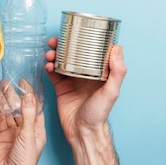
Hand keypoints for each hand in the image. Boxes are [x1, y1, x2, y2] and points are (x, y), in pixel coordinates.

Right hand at [0, 80, 45, 164]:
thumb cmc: (25, 161)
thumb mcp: (28, 136)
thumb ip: (28, 116)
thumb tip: (29, 96)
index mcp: (37, 127)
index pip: (34, 105)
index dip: (28, 92)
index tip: (23, 81)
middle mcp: (26, 127)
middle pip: (19, 106)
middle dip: (12, 95)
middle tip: (5, 83)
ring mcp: (14, 131)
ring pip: (8, 111)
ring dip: (2, 101)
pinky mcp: (3, 135)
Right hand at [45, 37, 126, 164]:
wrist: (82, 132)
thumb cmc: (99, 114)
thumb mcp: (111, 92)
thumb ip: (117, 72)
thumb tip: (118, 48)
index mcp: (98, 72)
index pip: (91, 50)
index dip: (82, 39)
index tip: (74, 32)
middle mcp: (85, 74)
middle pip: (73, 53)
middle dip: (62, 45)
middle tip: (54, 41)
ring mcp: (72, 80)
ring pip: (61, 60)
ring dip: (54, 54)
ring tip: (49, 54)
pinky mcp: (61, 87)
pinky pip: (53, 73)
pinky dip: (49, 67)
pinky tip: (47, 65)